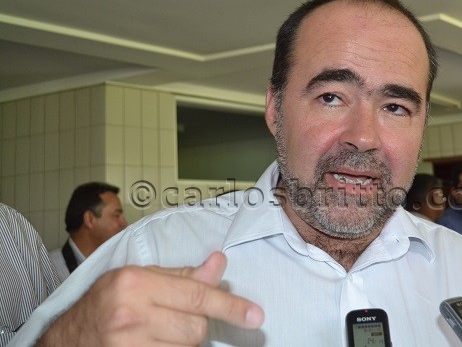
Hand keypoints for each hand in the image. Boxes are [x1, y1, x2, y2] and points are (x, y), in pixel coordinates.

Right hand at [38, 251, 263, 345]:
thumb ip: (182, 275)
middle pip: (196, 327)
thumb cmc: (106, 301)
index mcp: (136, 284)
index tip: (254, 315)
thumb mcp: (140, 277)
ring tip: (162, 330)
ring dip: (185, 341)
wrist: (68, 338)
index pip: (196, 296)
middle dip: (198, 323)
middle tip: (178, 316)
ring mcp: (129, 346)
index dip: (229, 305)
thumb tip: (219, 263)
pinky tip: (158, 342)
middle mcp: (131, 316)